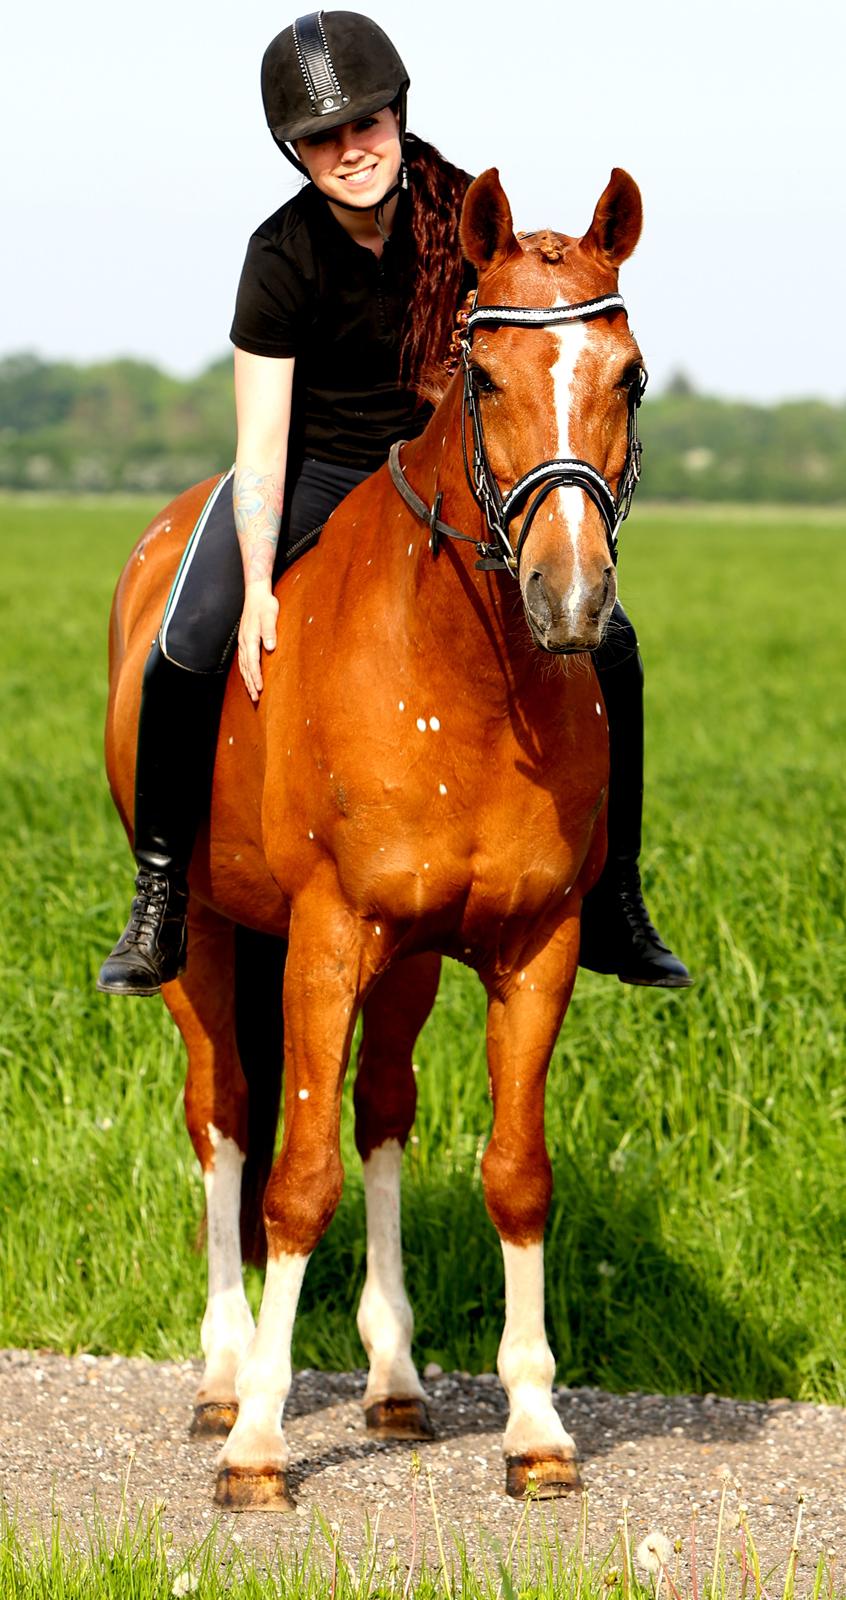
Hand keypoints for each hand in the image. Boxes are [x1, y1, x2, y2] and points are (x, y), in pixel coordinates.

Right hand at [238, 582, 278, 701]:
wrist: (255, 593)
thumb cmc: (265, 604)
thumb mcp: (270, 615)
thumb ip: (270, 631)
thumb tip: (270, 647)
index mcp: (250, 638)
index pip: (252, 662)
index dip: (256, 676)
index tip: (259, 688)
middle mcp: (244, 641)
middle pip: (246, 667)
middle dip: (250, 683)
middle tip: (255, 698)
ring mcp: (242, 640)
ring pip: (243, 665)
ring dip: (247, 679)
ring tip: (252, 691)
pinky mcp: (244, 639)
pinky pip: (243, 659)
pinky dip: (244, 670)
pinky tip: (247, 675)